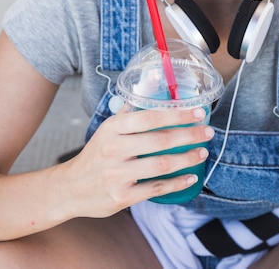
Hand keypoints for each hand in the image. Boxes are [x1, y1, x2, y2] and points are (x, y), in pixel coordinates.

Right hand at [60, 106, 212, 218]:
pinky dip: (177, 183)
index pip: (149, 117)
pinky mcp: (121, 197)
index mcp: (113, 128)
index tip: (198, 112)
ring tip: (202, 152)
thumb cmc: (96, 153)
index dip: (176, 114)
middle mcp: (114, 150)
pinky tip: (190, 177)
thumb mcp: (107, 128)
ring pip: (161, 165)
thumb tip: (151, 82)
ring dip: (187, 159)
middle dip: (189, 135)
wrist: (70, 188)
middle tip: (207, 132)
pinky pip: (156, 189)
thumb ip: (129, 110)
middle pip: (160, 141)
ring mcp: (117, 175)